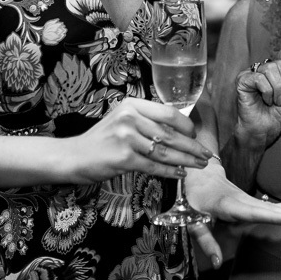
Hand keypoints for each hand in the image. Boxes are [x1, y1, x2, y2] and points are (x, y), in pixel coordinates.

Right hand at [65, 97, 212, 183]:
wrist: (73, 156)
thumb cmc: (101, 140)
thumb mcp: (122, 119)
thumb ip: (146, 119)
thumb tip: (177, 124)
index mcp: (133, 105)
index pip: (169, 113)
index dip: (187, 126)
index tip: (196, 135)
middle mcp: (130, 118)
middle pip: (170, 134)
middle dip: (192, 146)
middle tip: (207, 154)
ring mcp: (126, 138)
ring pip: (165, 151)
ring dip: (186, 160)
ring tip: (199, 165)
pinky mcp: (123, 158)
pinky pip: (154, 166)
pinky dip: (170, 171)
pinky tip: (181, 174)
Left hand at [185, 160, 280, 266]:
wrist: (198, 173)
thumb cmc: (194, 200)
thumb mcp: (193, 222)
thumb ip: (207, 242)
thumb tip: (217, 264)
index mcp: (229, 205)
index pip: (254, 212)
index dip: (273, 216)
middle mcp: (243, 200)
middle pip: (269, 209)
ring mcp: (248, 198)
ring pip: (272, 205)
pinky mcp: (250, 199)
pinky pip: (270, 203)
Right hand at [235, 46, 280, 145]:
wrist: (266, 130)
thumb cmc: (278, 114)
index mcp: (274, 68)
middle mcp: (261, 68)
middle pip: (280, 62)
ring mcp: (251, 73)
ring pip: (270, 69)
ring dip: (278, 90)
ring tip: (275, 101)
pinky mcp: (242, 81)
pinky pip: (260, 79)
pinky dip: (268, 92)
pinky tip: (266, 101)